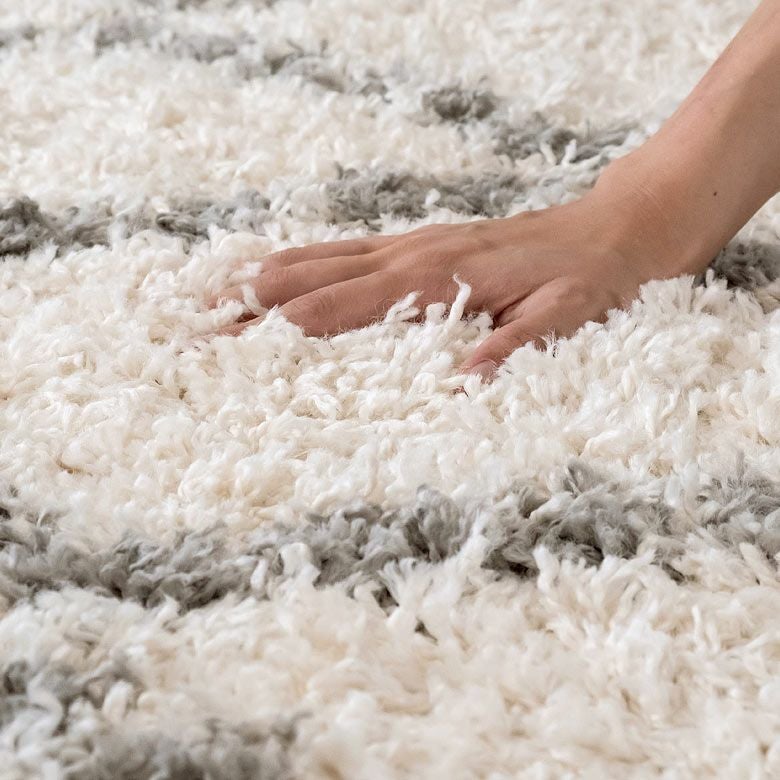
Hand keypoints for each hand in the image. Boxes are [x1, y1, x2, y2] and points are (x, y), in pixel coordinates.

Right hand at [206, 174, 693, 380]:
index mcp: (441, 278)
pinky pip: (349, 250)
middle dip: (259, 301)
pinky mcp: (420, 244)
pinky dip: (305, 258)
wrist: (611, 231)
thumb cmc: (587, 279)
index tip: (243, 339)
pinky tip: (282, 268)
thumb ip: (515, 345)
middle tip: (204, 320)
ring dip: (269, 275)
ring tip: (218, 291)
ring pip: (325, 257)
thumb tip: (464, 383)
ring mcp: (413, 244)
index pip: (352, 303)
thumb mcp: (567, 318)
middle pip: (319, 277)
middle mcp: (415, 254)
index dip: (296, 323)